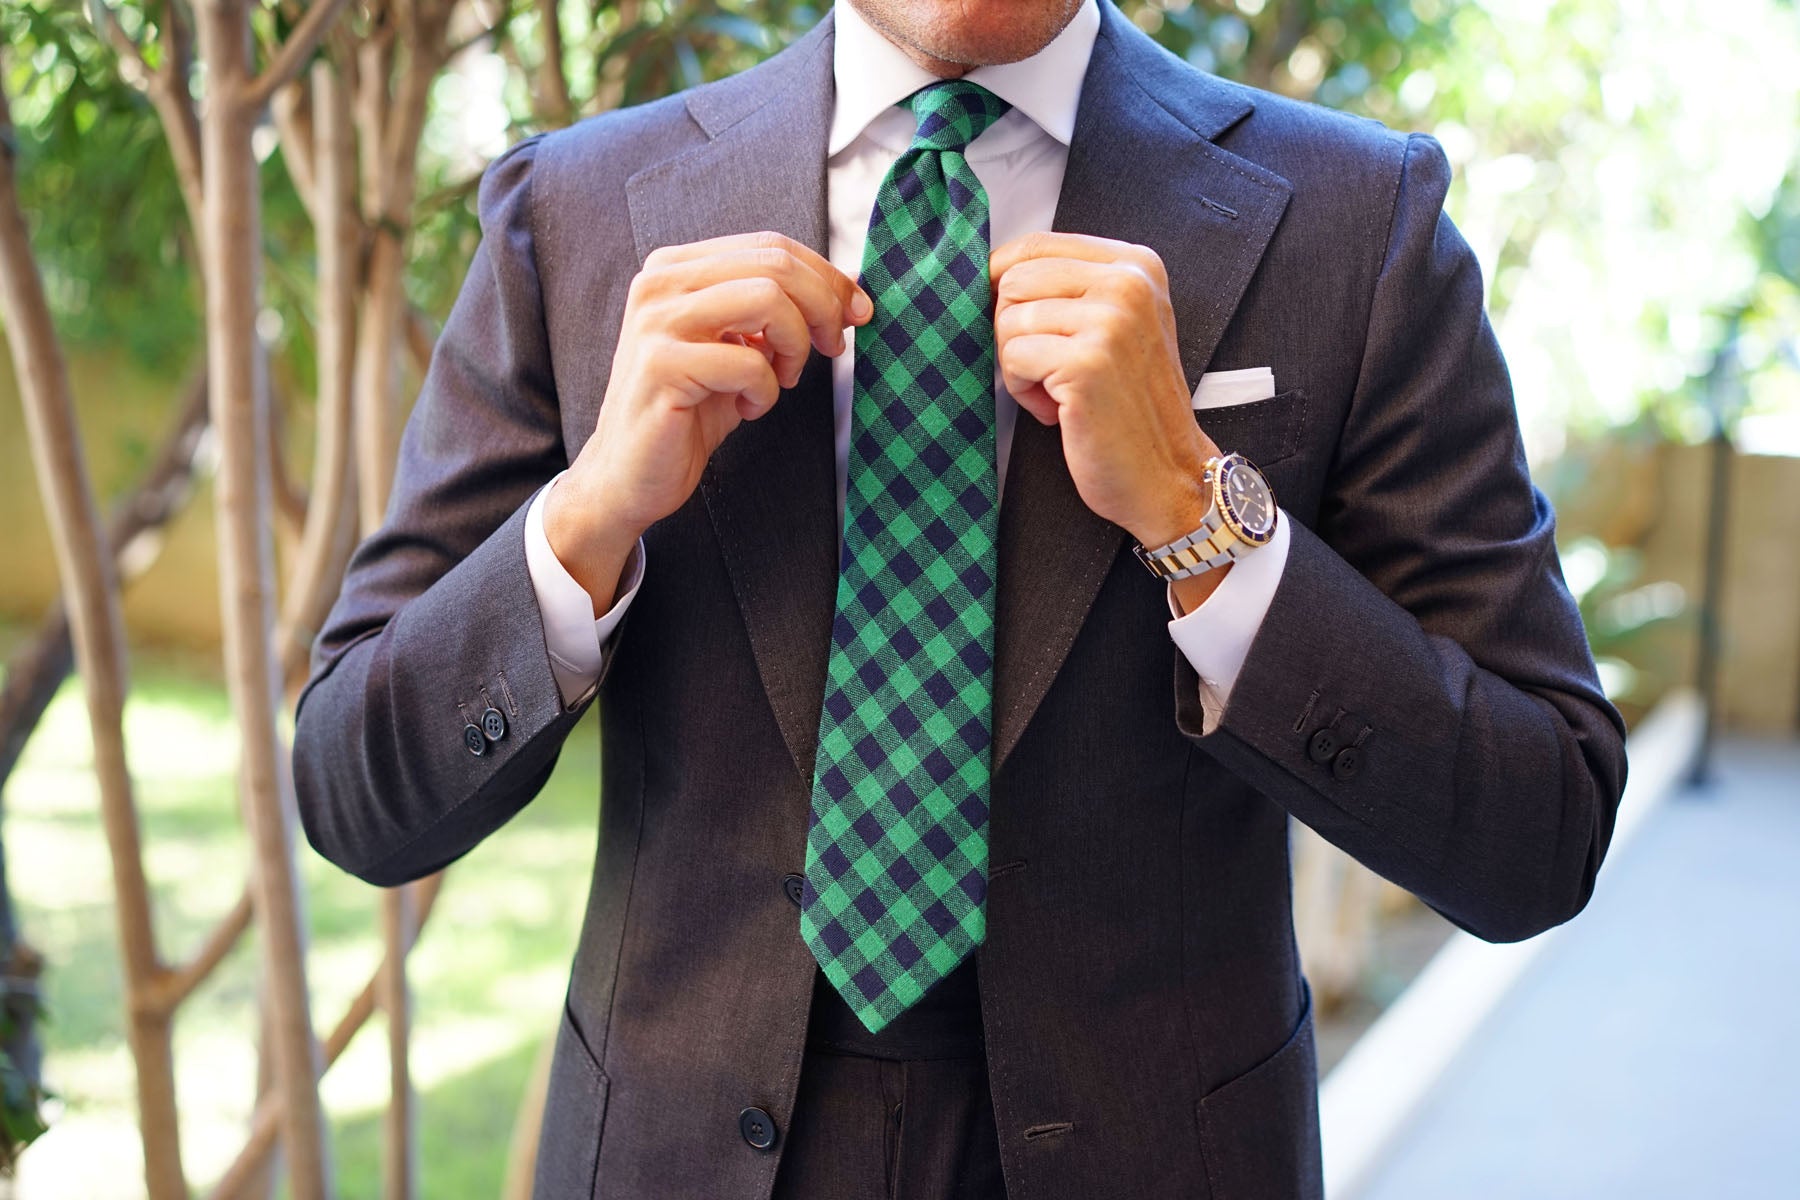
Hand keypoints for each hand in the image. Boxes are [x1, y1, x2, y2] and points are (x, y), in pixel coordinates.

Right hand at [546, 232, 870, 610]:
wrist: (629, 476)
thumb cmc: (688, 414)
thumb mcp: (737, 350)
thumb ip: (774, 316)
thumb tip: (845, 297)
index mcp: (676, 269)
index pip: (770, 245)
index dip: (826, 276)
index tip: (857, 311)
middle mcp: (659, 283)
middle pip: (775, 264)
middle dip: (823, 306)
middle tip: (833, 347)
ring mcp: (656, 321)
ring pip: (767, 299)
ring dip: (795, 345)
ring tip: (782, 379)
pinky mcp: (661, 365)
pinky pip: (748, 361)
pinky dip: (766, 390)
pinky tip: (748, 408)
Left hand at [989, 232, 1219, 549]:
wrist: (1167, 472)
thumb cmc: (1130, 405)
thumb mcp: (1115, 326)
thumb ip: (1071, 289)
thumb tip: (992, 272)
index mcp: (1136, 265)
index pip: (1036, 245)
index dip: (1004, 283)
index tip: (1013, 321)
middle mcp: (1128, 283)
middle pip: (1014, 280)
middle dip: (1013, 330)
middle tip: (1048, 368)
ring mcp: (1110, 321)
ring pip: (1008, 320)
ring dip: (1019, 366)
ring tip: (1059, 392)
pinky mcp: (1087, 362)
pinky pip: (1012, 359)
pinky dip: (1023, 393)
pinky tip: (1059, 410)